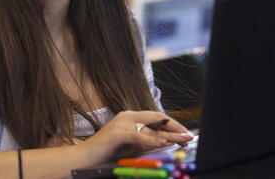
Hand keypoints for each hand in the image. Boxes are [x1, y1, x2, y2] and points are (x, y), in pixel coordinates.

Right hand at [77, 111, 192, 163]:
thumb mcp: (131, 146)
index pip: (156, 118)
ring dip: (169, 134)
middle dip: (175, 128)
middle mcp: (127, 116)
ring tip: (183, 139)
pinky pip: (139, 136)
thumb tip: (167, 141)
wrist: (84, 157)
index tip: (185, 134)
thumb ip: (146, 142)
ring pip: (151, 128)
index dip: (172, 125)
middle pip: (157, 120)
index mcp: (130, 117)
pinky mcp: (118, 133)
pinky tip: (164, 143)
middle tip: (189, 136)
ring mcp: (122, 123)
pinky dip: (152, 140)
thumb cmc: (107, 153)